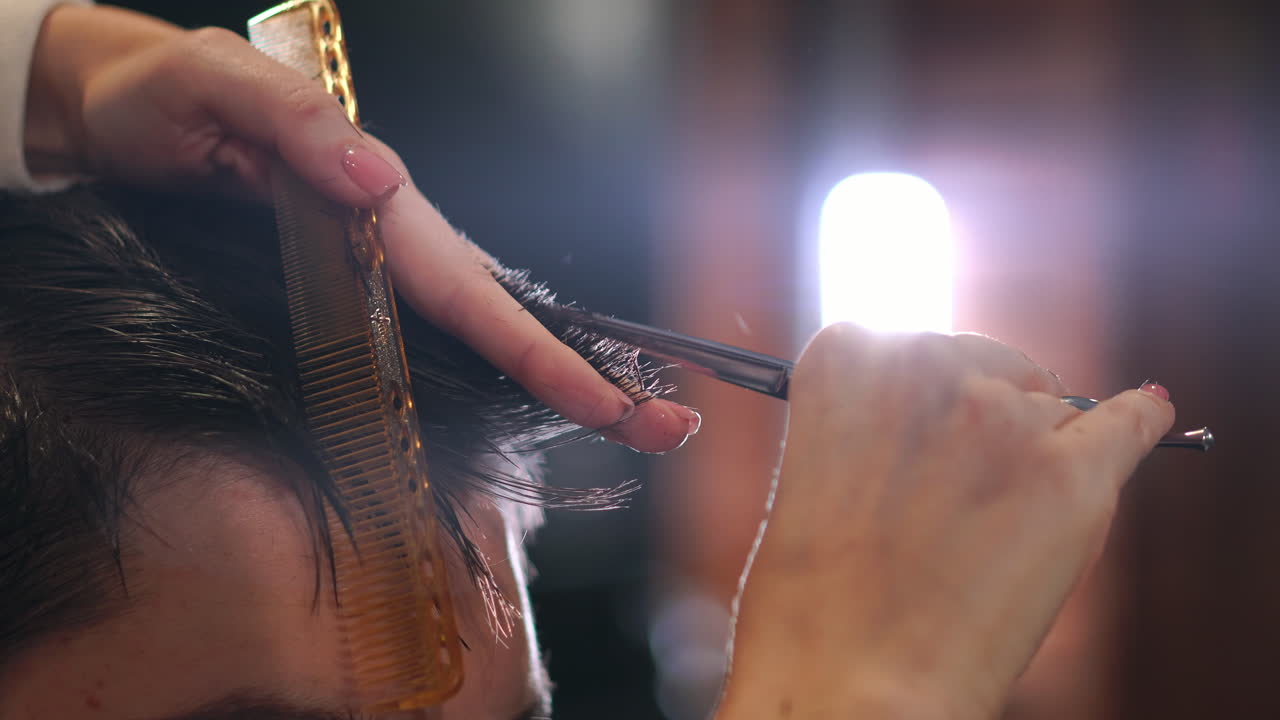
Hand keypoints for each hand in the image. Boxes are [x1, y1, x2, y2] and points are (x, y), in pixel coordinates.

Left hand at [25, 5, 696, 450]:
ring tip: (628, 421)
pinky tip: (527, 409)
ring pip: (478, 335)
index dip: (544, 356)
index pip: (474, 293)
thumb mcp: (216, 91)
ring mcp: (373, 273)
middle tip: (670, 429)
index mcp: (377, 206)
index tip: (612, 404)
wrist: (118, 115)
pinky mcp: (344, 293)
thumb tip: (381, 186)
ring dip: (555, 381)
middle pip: (502, 322)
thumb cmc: (164, 98)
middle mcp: (392, 245)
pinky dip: (490, 376)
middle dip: (586, 380)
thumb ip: (295, 127)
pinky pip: (428, 342)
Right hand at [718, 324, 1173, 718]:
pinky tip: (1142, 418)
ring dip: (1027, 444)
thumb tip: (921, 429)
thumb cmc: (811, 607)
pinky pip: (1127, 423)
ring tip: (996, 525)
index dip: (909, 401)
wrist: (852, 686)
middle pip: (977, 361)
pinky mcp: (1072, 475)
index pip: (898, 345)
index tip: (908, 441)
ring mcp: (1002, 418)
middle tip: (950, 498)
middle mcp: (926, 364)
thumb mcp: (808, 485)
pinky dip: (1134, 423)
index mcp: (847, 360)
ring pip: (1043, 403)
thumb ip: (862, 432)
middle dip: (970, 416)